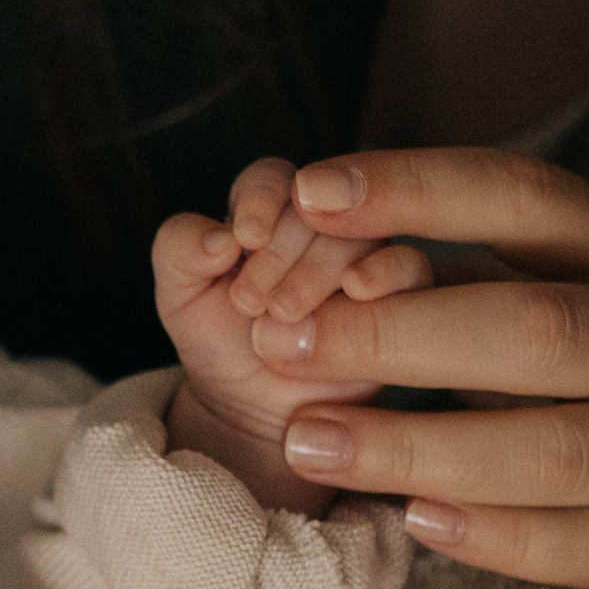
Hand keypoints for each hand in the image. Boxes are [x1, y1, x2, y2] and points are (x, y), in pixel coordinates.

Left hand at [153, 158, 431, 513]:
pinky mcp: (401, 294)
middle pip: (320, 205)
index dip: (260, 200)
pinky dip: (382, 276)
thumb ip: (179, 250)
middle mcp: (325, 225)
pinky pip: (409, 268)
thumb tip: (216, 237)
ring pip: (362, 233)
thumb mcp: (180, 296)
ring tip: (282, 318)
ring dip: (319, 272)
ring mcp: (367, 257)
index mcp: (271, 210)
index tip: (244, 238)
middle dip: (281, 252)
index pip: (273, 178)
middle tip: (249, 304)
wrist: (257, 410)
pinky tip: (353, 295)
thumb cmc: (220, 342)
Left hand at [240, 146, 588, 588]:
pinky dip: (500, 536)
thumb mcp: (542, 296)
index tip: (309, 193)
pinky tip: (416, 520)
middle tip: (282, 346)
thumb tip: (318, 241)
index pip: (525, 196)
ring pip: (560, 448)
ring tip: (311, 442)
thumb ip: (444, 274)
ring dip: (422, 446)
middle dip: (396, 337)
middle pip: (537, 328)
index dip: (417, 189)